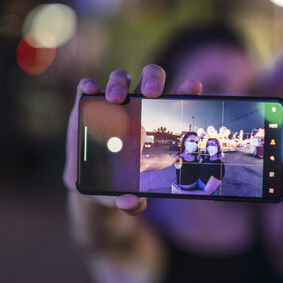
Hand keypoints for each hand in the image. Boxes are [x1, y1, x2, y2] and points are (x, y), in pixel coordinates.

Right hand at [63, 64, 201, 214]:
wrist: (91, 184)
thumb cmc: (119, 184)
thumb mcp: (126, 195)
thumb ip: (132, 202)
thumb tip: (130, 203)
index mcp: (156, 123)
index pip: (175, 99)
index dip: (185, 90)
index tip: (194, 86)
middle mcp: (137, 107)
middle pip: (149, 79)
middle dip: (153, 80)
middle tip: (151, 94)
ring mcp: (112, 104)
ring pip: (120, 78)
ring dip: (119, 82)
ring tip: (115, 98)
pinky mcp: (88, 107)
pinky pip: (88, 88)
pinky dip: (89, 85)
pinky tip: (89, 89)